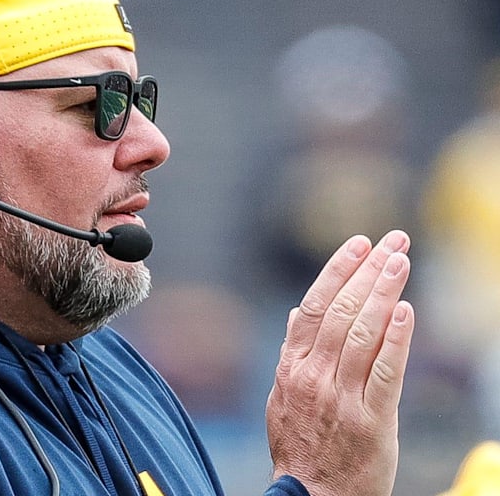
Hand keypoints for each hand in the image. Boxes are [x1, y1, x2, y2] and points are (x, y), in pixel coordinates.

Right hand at [266, 230, 414, 495]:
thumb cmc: (300, 448)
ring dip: (384, 292)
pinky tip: (407, 311)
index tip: (359, 244)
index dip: (336, 271)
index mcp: (291, 368)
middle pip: (340, 311)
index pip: (312, 306)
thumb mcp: (282, 398)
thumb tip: (297, 314)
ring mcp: (341, 397)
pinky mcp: (371, 420)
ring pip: (362, 332)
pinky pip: (385, 372)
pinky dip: (396, 339)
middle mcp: (313, 376)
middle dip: (368, 270)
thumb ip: (293, 355)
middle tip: (393, 240)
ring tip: (401, 261)